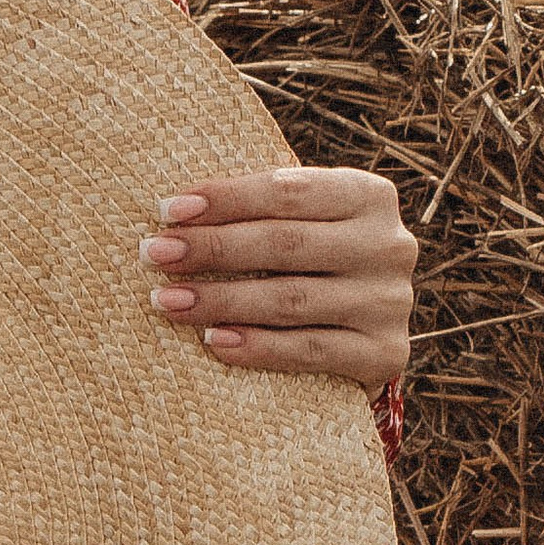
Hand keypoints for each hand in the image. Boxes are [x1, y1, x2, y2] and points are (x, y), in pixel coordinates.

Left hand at [142, 165, 413, 390]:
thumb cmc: (309, 266)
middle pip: (286, 243)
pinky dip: (257, 347)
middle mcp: (388, 245)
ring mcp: (390, 302)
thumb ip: (259, 212)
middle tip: (153, 254)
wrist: (363, 337)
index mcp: (369, 196)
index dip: (226, 199)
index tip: (167, 210)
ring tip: (166, 301)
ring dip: (220, 300)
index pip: (288, 191)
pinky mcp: (385, 353)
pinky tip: (213, 342)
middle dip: (212, 248)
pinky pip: (309, 350)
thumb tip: (173, 211)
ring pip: (291, 299)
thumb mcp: (299, 225)